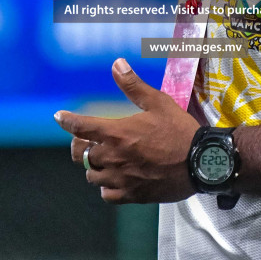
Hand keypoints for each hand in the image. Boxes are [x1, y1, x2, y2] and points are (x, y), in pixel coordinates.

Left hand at [56, 58, 201, 203]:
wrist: (201, 162)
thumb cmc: (179, 131)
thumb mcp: (158, 103)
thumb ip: (133, 86)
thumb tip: (116, 64)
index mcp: (117, 133)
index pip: (80, 127)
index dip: (66, 120)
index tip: (59, 117)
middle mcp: (113, 157)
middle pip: (81, 155)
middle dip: (82, 146)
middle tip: (89, 141)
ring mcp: (121, 178)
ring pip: (92, 176)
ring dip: (94, 167)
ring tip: (104, 161)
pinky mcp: (132, 195)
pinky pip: (107, 194)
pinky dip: (107, 187)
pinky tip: (114, 180)